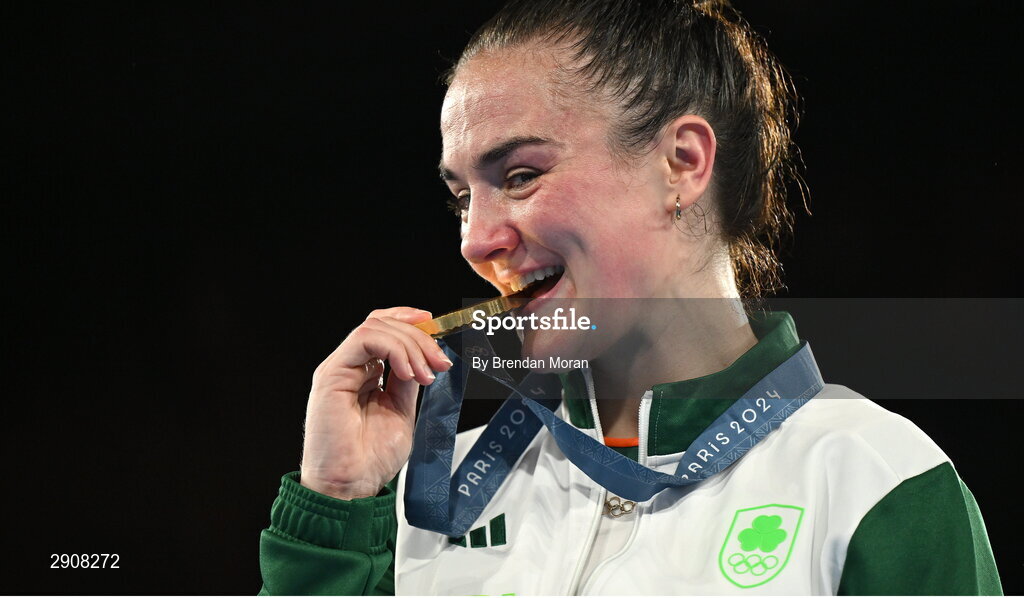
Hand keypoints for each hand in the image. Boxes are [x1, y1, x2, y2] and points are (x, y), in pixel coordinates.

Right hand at [299, 307, 451, 499]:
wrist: (350, 486)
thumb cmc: (370, 460)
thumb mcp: (401, 411)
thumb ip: (407, 382)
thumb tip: (424, 358)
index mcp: (363, 374)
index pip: (383, 329)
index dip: (409, 321)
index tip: (436, 326)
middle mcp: (349, 367)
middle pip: (382, 324)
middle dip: (419, 337)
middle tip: (440, 362)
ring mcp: (338, 369)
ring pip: (375, 327)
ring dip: (410, 345)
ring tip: (426, 374)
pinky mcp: (331, 374)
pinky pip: (364, 339)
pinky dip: (394, 349)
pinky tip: (409, 374)